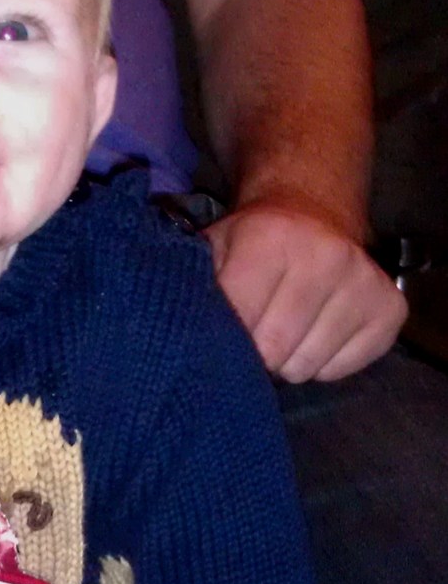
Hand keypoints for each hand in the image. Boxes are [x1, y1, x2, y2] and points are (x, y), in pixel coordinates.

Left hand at [204, 201, 407, 382]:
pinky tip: (313, 333)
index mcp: (271, 237)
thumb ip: (199, 287)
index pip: (239, 317)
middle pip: (274, 347)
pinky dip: (321, 364)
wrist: (312, 213)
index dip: (224, 335)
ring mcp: (364, 282)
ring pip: (306, 365)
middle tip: (252, 336)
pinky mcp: (390, 309)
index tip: (220, 333)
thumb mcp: (214, 247)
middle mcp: (325, 256)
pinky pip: (341, 370)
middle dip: (255, 353)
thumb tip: (192, 339)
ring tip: (281, 332)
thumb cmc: (252, 241)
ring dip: (286, 361)